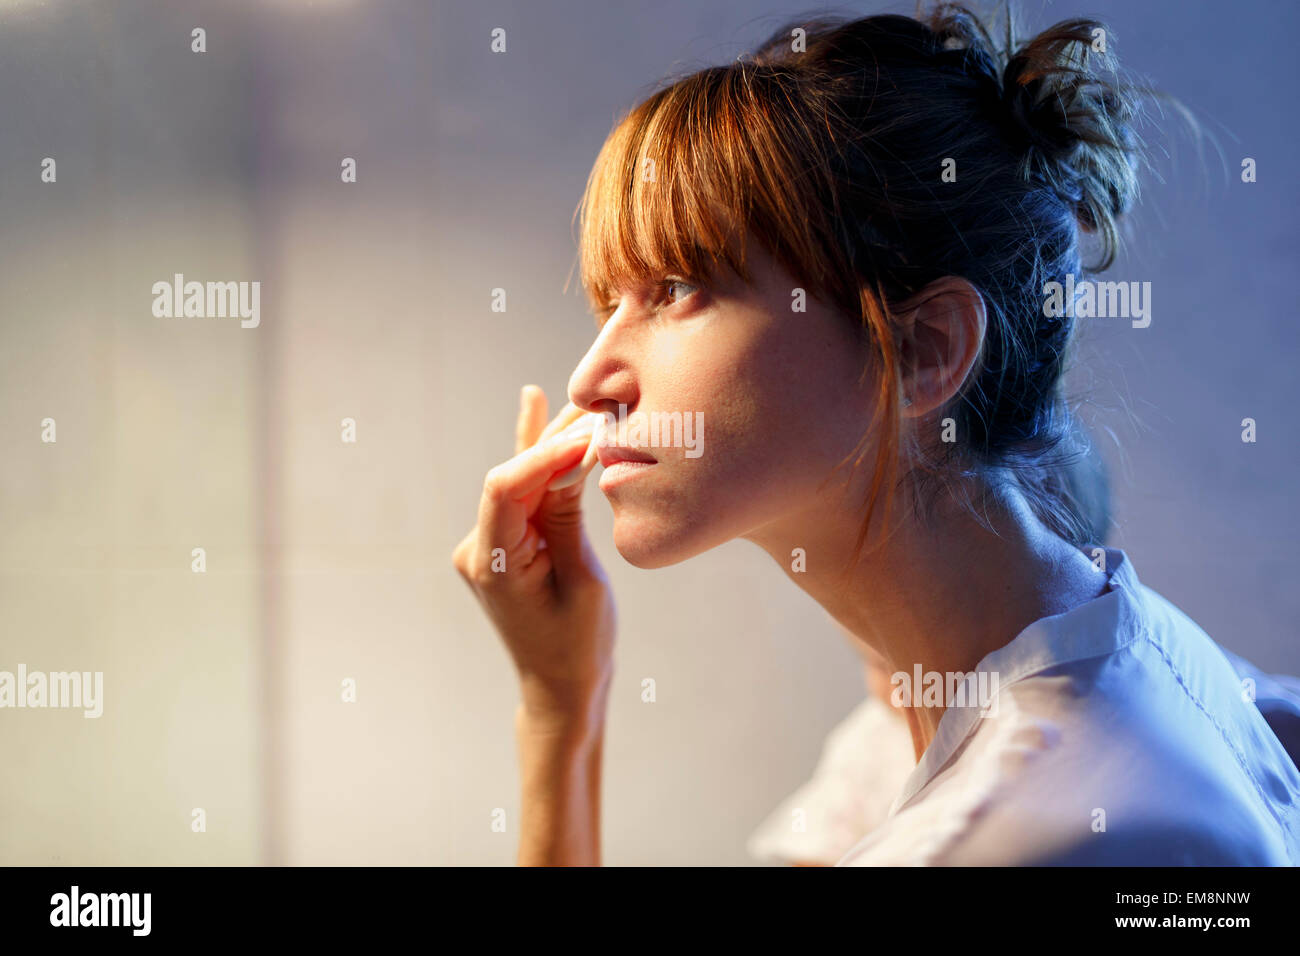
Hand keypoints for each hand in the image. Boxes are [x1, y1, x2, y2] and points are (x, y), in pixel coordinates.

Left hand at [452, 386, 615, 724]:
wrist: (561, 687)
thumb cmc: (579, 645)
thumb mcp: (582, 580)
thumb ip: (567, 516)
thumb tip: (572, 454)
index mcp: (493, 565)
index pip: (506, 489)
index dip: (543, 455)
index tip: (587, 435)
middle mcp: (480, 549)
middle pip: (514, 478)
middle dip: (556, 442)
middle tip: (600, 408)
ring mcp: (488, 544)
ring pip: (520, 481)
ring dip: (555, 447)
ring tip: (588, 405)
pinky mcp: (506, 541)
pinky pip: (520, 494)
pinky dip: (534, 458)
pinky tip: (532, 403)